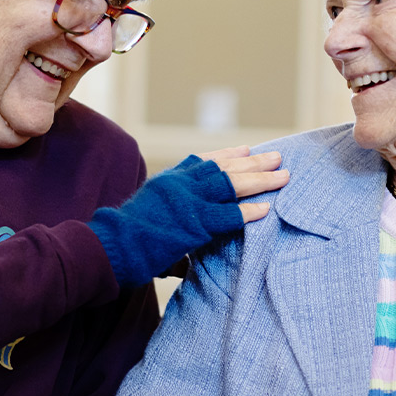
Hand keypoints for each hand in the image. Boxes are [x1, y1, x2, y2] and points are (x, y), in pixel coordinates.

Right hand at [87, 148, 288, 287]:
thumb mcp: (148, 215)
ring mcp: (188, 201)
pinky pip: (229, 214)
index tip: (246, 149)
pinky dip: (248, 210)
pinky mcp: (194, 222)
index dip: (228, 155)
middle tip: (276, 158)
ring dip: (260, 180)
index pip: (203, 161)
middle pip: (223, 167)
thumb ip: (170, 218)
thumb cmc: (123, 239)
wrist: (111, 246)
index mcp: (168, 180)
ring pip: (232, 184)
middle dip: (252, 162)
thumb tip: (182, 237)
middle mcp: (180, 184)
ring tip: (283, 176)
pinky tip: (266, 208)